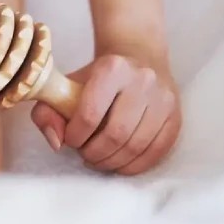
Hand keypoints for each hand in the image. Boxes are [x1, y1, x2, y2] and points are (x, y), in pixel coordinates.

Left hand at [31, 53, 181, 174]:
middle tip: (85, 154)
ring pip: (137, 146)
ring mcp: (164, 98)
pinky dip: (135, 165)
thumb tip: (57, 142)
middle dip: (95, 153)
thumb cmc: (95, 79)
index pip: (90, 113)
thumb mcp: (64, 87)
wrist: (137, 59)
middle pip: (116, 134)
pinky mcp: (176, 116)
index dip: (76, 135)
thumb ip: (47, 112)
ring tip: (99, 160)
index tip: (70, 140)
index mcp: (112, 68)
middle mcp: (142, 80)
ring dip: (113, 162)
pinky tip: (119, 163)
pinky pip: (157, 151)